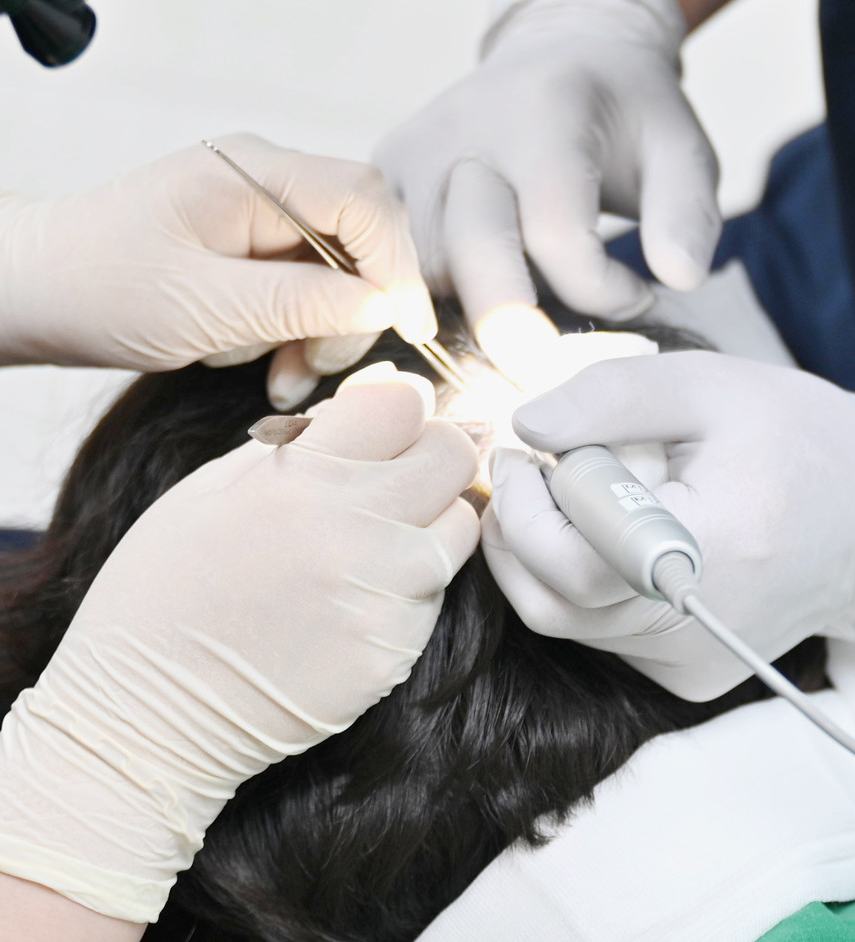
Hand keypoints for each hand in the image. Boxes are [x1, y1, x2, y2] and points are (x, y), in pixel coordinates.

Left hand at [0, 134, 434, 373]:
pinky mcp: (240, 240)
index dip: (398, 264)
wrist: (22, 290)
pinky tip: (259, 360)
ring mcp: (251, 206)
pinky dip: (289, 326)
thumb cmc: (93, 290)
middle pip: (357, 233)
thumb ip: (301, 303)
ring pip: (332, 264)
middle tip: (314, 368)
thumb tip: (384, 304)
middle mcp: (261, 177)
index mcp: (253, 172)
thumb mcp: (203, 309)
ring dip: (317, 327)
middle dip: (351, 307)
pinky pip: (296, 280)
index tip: (407, 327)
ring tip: (278, 378)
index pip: (364, 200)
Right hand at [0, 366, 479, 923]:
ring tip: (376, 537)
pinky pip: (435, 593)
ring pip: (462, 524)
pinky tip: (357, 596)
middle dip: (436, 449)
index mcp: (303, 474)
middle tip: (401, 468)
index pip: (404, 400)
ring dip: (433, 519)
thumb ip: (304, 437)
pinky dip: (413, 584)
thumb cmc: (165, 585)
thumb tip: (381, 392)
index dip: (399, 405)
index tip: (383, 423)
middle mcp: (355, 527)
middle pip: (455, 453)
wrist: (142, 713)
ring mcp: (380, 593)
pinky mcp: (392, 651)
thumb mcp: (213, 486)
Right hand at [374, 0, 720, 324]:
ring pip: (422, 269)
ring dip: (473, 313)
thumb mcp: (683, 146)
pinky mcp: (385, 172)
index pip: (555, 230)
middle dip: (514, 329)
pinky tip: (481, 302)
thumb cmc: (626, 113)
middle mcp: (465, 126)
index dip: (601, 289)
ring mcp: (415, 149)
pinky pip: (390, 258)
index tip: (641, 297)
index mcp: (546, 110)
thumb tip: (678, 278)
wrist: (563, 49)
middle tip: (559, 371)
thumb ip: (689, 213)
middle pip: (469, 252)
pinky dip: (430, 298)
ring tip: (533, 317)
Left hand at [484, 351, 854, 700]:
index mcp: (714, 549)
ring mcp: (696, 664)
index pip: (576, 563)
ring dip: (544, 553)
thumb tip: (525, 424)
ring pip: (568, 624)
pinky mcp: (693, 678)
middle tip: (530, 464)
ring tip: (576, 487)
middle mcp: (702, 628)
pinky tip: (616, 531)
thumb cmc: (799, 435)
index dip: (525, 507)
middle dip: (520, 527)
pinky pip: (604, 636)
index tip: (522, 449)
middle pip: (555, 602)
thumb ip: (610, 397)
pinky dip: (583, 583)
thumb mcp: (709, 383)